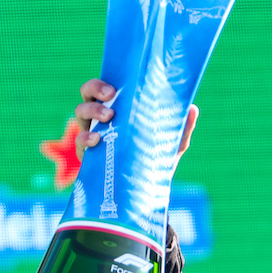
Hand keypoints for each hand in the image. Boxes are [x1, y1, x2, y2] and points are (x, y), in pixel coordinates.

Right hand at [74, 78, 198, 160]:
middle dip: (94, 88)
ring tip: (109, 117)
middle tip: (110, 95)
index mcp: (120, 108)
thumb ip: (181, 127)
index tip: (115, 87)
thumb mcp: (171, 143)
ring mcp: (92, 133)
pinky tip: (96, 139)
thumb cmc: (156, 159)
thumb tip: (192, 108)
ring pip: (80, 111)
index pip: (106, 87)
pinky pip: (79, 141)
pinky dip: (84, 137)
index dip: (104, 81)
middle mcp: (102, 118)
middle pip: (87, 93)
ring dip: (92, 110)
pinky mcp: (87, 154)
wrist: (146, 191)